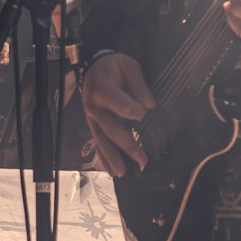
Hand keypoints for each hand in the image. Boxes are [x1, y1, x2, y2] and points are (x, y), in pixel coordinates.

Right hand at [80, 52, 153, 176]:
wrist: (92, 66)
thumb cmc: (113, 66)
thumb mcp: (128, 66)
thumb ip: (139, 85)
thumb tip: (148, 105)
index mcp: (103, 88)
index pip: (122, 105)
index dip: (136, 111)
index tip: (145, 112)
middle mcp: (94, 106)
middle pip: (111, 129)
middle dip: (127, 146)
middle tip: (142, 160)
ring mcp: (91, 117)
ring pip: (101, 140)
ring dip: (112, 158)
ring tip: (122, 173)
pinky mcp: (93, 124)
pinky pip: (97, 142)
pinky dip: (104, 158)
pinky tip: (112, 171)